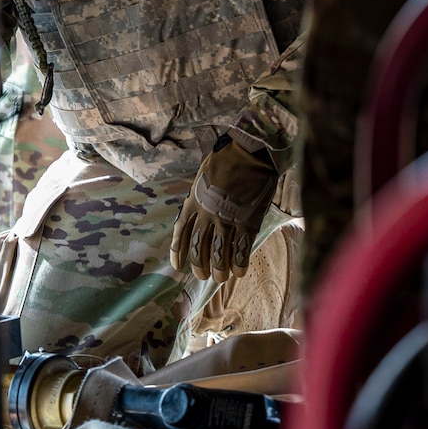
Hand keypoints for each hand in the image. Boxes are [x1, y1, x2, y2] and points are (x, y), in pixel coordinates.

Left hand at [170, 135, 280, 283]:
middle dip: (199, 266)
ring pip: (219, 254)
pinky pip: (241, 250)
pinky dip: (239, 264)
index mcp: (193, 202)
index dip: (178, 252)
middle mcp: (206, 214)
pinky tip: (240, 271)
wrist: (249, 151)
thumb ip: (200, 196)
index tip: (178, 266)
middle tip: (203, 275)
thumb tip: (198, 210)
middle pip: (198, 249)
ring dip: (219, 269)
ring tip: (221, 277)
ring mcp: (227, 219)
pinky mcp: (247, 222)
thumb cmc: (227, 159)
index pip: (180, 233)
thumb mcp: (203, 176)